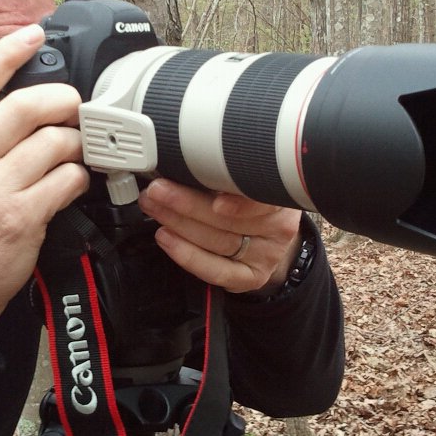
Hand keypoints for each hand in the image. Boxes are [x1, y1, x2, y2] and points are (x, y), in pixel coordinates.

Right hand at [0, 25, 89, 341]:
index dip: (6, 54)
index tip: (32, 33)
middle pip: (23, 107)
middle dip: (61, 100)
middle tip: (74, 107)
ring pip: (53, 143)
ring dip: (75, 144)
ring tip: (74, 154)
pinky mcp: (20, 218)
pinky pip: (66, 181)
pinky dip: (78, 178)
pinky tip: (71, 185)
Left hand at [137, 178, 301, 293]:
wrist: (268, 237)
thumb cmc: (251, 200)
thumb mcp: (250, 178)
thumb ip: (226, 171)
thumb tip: (182, 158)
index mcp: (280, 196)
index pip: (262, 199)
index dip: (240, 202)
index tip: (216, 198)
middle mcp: (278, 228)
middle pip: (230, 220)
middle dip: (187, 204)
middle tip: (158, 190)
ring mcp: (265, 255)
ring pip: (219, 242)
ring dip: (179, 224)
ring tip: (155, 208)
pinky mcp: (249, 277)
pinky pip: (217, 271)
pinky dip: (189, 255)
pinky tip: (168, 240)